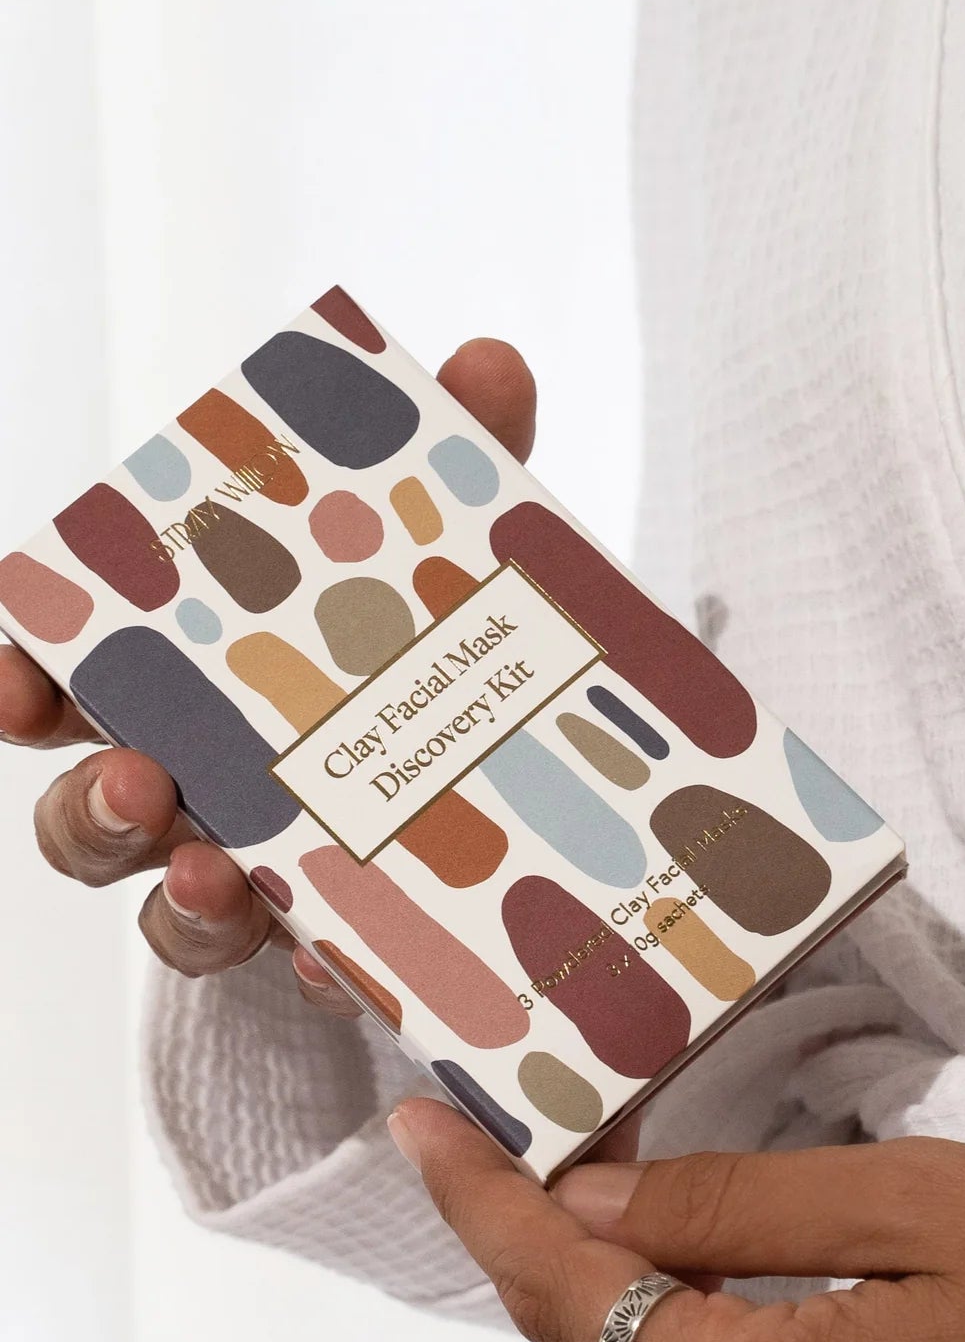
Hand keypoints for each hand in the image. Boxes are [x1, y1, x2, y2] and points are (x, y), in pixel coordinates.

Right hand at [0, 338, 536, 1008]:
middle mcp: (201, 793)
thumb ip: (461, 466)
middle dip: (91, 804)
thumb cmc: (434, 656)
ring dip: (184, 899)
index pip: (70, 686)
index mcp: (192, 688)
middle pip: (91, 820)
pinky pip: (299, 978)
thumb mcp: (454, 559)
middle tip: (133, 779)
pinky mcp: (336, 949)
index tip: (13, 676)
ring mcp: (264, 881)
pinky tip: (349, 957)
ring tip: (221, 875)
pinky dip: (318, 967)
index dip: (21, 680)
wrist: (534, 791)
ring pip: (174, 915)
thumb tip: (488, 363)